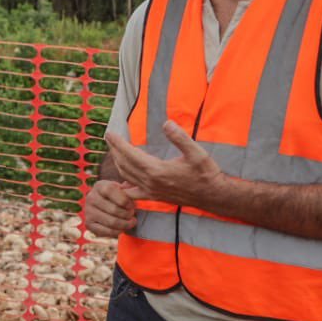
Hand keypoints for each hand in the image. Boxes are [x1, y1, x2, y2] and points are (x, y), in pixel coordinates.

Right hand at [83, 178, 137, 237]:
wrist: (103, 204)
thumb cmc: (117, 196)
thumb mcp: (122, 188)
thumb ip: (130, 188)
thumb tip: (134, 188)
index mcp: (99, 186)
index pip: (110, 190)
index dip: (124, 199)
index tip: (132, 205)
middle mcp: (91, 197)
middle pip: (114, 209)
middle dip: (128, 214)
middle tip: (133, 215)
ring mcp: (88, 211)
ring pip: (111, 222)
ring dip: (125, 224)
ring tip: (131, 222)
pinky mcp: (89, 224)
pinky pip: (106, 231)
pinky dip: (118, 231)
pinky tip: (123, 228)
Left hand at [105, 120, 225, 208]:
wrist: (212, 196)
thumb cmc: (206, 173)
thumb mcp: (197, 153)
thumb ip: (180, 138)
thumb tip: (166, 123)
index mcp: (157, 170)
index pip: (130, 154)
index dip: (118, 143)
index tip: (109, 133)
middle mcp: (150, 182)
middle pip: (124, 165)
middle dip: (114, 150)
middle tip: (108, 138)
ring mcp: (151, 191)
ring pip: (126, 177)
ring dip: (118, 163)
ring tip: (114, 151)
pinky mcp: (154, 197)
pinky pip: (132, 193)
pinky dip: (124, 186)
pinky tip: (121, 182)